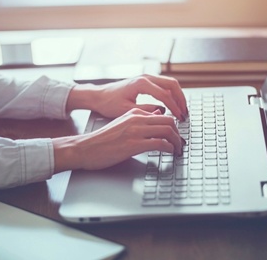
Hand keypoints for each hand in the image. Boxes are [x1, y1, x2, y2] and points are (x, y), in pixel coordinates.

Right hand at [52, 108, 183, 171]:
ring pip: (167, 130)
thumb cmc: (102, 140)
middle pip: (169, 121)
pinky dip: (169, 148)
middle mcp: (137, 119)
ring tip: (178, 150)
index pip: (163, 115)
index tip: (177, 136)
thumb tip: (156, 119)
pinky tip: (169, 153)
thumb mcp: (122, 124)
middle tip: (181, 144)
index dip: (174, 126)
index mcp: (134, 113)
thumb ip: (139, 120)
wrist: (85, 148)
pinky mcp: (133, 144)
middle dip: (179, 134)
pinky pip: (159, 143)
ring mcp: (135, 131)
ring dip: (177, 142)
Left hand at [67, 74, 187, 120]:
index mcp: (141, 84)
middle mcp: (146, 77)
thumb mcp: (126, 111)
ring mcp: (147, 78)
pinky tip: (174, 105)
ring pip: (170, 83)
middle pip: (172, 85)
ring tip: (182, 110)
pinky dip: (172, 94)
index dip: (174, 107)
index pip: (165, 95)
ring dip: (178, 96)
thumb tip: (162, 113)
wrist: (99, 96)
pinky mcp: (146, 81)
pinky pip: (164, 85)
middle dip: (181, 100)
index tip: (179, 118)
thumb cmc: (109, 103)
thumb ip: (145, 111)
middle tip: (185, 113)